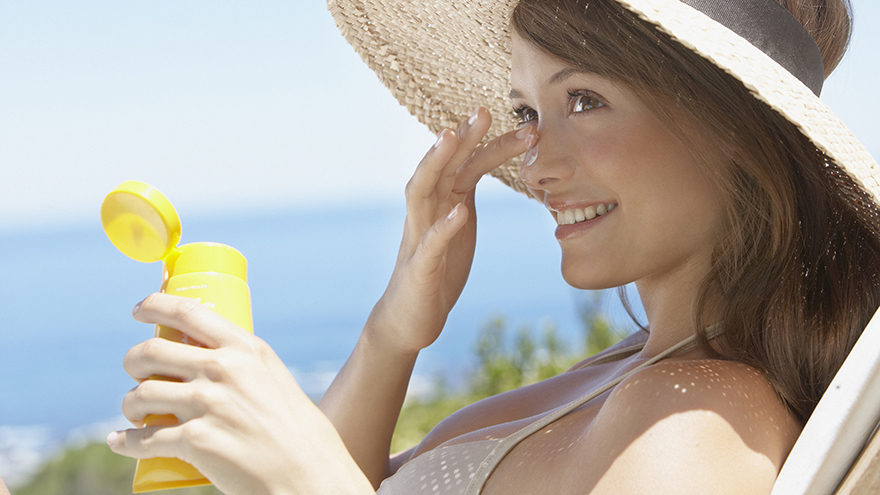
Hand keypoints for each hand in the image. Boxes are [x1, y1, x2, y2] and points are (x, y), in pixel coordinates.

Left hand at [108, 293, 373, 494]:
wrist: (309, 476)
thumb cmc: (299, 435)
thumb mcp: (275, 382)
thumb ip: (245, 369)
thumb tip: (208, 364)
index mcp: (246, 349)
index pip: (188, 312)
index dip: (155, 305)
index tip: (140, 309)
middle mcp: (224, 370)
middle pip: (151, 351)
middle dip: (134, 361)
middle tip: (137, 373)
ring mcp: (208, 404)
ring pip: (140, 395)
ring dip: (130, 405)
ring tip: (136, 413)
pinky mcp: (195, 441)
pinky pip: (141, 439)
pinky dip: (125, 443)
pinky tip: (120, 442)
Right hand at [367, 108, 537, 354]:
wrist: (407, 319)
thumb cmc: (436, 271)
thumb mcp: (455, 225)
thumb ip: (464, 193)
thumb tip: (484, 163)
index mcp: (441, 203)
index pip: (464, 164)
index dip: (485, 142)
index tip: (517, 121)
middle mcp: (426, 213)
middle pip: (441, 167)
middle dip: (462, 138)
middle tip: (485, 111)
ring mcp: (419, 238)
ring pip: (422, 192)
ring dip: (436, 164)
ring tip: (451, 138)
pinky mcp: (420, 268)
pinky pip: (431, 244)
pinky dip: (444, 227)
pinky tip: (460, 213)